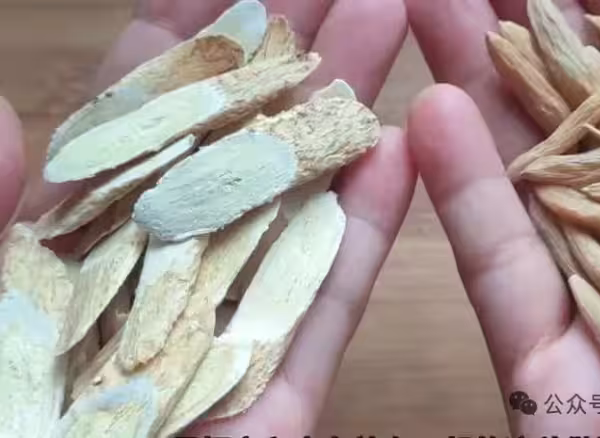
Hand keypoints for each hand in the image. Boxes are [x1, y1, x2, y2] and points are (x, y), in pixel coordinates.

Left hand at [0, 0, 415, 435]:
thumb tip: (0, 117)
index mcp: (66, 251)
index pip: (134, 121)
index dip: (188, 44)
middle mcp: (151, 281)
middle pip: (231, 147)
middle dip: (288, 56)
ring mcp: (217, 339)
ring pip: (292, 213)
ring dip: (342, 119)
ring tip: (395, 25)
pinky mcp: (273, 405)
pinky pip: (321, 311)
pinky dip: (363, 235)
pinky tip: (404, 154)